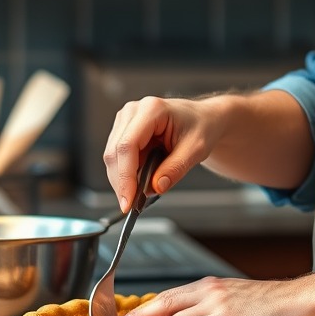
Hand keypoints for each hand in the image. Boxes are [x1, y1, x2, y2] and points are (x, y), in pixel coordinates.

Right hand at [103, 96, 224, 210]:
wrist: (202, 118)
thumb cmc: (200, 127)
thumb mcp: (196, 150)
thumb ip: (175, 168)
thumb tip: (156, 187)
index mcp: (152, 109)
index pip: (128, 145)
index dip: (125, 176)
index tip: (128, 201)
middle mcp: (133, 111)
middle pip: (115, 152)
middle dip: (122, 182)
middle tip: (133, 205)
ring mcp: (125, 120)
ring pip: (112, 157)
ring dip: (122, 179)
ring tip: (140, 194)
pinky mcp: (123, 130)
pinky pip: (117, 157)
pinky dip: (125, 174)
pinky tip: (138, 183)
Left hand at [117, 276, 309, 315]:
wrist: (300, 301)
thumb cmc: (277, 307)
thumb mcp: (241, 305)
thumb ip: (219, 314)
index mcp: (212, 286)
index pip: (172, 296)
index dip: (149, 308)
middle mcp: (208, 289)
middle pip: (163, 301)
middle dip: (138, 315)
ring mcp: (214, 301)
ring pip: (168, 313)